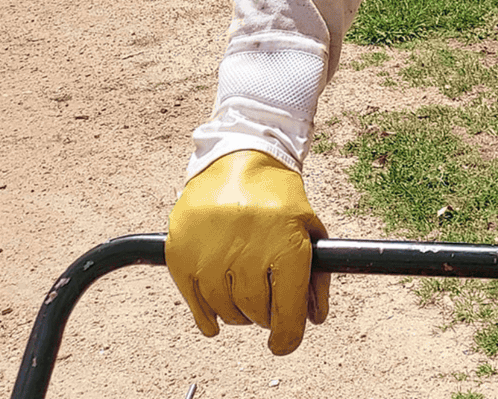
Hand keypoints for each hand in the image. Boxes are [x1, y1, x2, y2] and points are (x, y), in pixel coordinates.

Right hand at [167, 149, 329, 354]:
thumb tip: (313, 318)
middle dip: (264, 314)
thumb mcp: (308, 226)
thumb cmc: (277, 194)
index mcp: (286, 243)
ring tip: (242, 292)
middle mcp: (249, 250)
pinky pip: (195, 303)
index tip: (285, 342)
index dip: (288, 335)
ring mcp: (211, 252)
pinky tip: (216, 316)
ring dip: (237, 312)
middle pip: (256, 312)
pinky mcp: (182, 253)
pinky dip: (207, 316)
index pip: (288, 310)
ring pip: (226, 311)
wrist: (240, 155)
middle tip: (265, 303)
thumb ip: (315, 274)